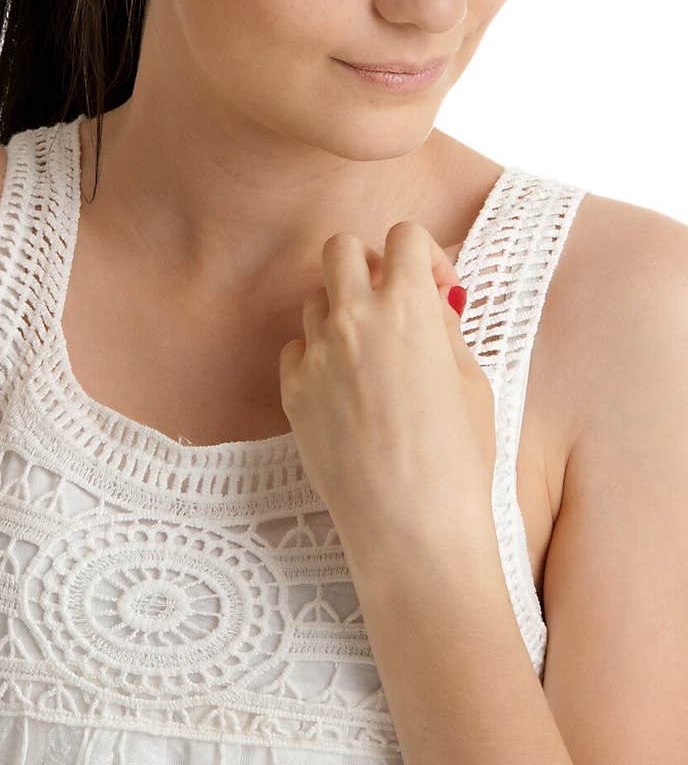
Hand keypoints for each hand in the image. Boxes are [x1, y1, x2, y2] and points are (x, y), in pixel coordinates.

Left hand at [278, 220, 496, 552]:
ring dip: (341, 310)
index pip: (403, 236)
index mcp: (407, 307)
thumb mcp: (470, 381)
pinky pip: (297, 349)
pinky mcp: (293, 391)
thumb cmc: (458, 460)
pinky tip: (345, 390)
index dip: (423, 255)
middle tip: (390, 300)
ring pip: (315, 298)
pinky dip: (318, 356)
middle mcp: (354, 318)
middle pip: (340, 247)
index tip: (436, 287)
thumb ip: (443, 327)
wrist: (412, 528)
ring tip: (370, 353)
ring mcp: (317, 354)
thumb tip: (430, 301)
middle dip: (367, 262)